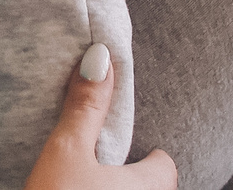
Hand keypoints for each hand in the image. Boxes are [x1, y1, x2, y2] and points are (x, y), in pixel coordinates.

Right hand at [21, 50, 176, 188]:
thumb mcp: (66, 150)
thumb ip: (86, 106)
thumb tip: (101, 57)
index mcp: (149, 186)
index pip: (165, 166)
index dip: (152, 157)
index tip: (139, 152)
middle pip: (156, 189)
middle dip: (139, 180)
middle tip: (111, 170)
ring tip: (95, 188)